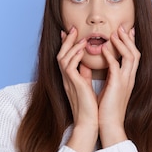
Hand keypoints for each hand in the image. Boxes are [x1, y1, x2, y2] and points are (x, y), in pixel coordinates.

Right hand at [57, 27, 98, 151]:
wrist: (89, 124)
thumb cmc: (89, 108)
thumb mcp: (86, 87)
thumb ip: (84, 75)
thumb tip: (86, 64)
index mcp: (70, 79)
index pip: (66, 58)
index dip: (67, 44)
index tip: (72, 33)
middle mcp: (66, 79)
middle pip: (61, 54)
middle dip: (67, 41)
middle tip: (73, 28)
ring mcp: (68, 81)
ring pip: (63, 57)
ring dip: (71, 45)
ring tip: (80, 36)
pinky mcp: (73, 84)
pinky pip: (69, 66)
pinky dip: (75, 56)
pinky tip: (82, 49)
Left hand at [98, 25, 139, 147]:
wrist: (108, 125)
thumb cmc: (106, 109)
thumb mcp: (107, 89)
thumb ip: (106, 76)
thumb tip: (99, 65)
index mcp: (127, 79)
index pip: (132, 56)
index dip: (130, 43)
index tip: (125, 32)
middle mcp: (130, 78)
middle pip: (135, 52)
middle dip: (129, 39)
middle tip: (122, 27)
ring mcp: (126, 81)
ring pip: (130, 56)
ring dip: (122, 43)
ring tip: (114, 33)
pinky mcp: (118, 86)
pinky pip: (116, 66)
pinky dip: (111, 56)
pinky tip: (104, 48)